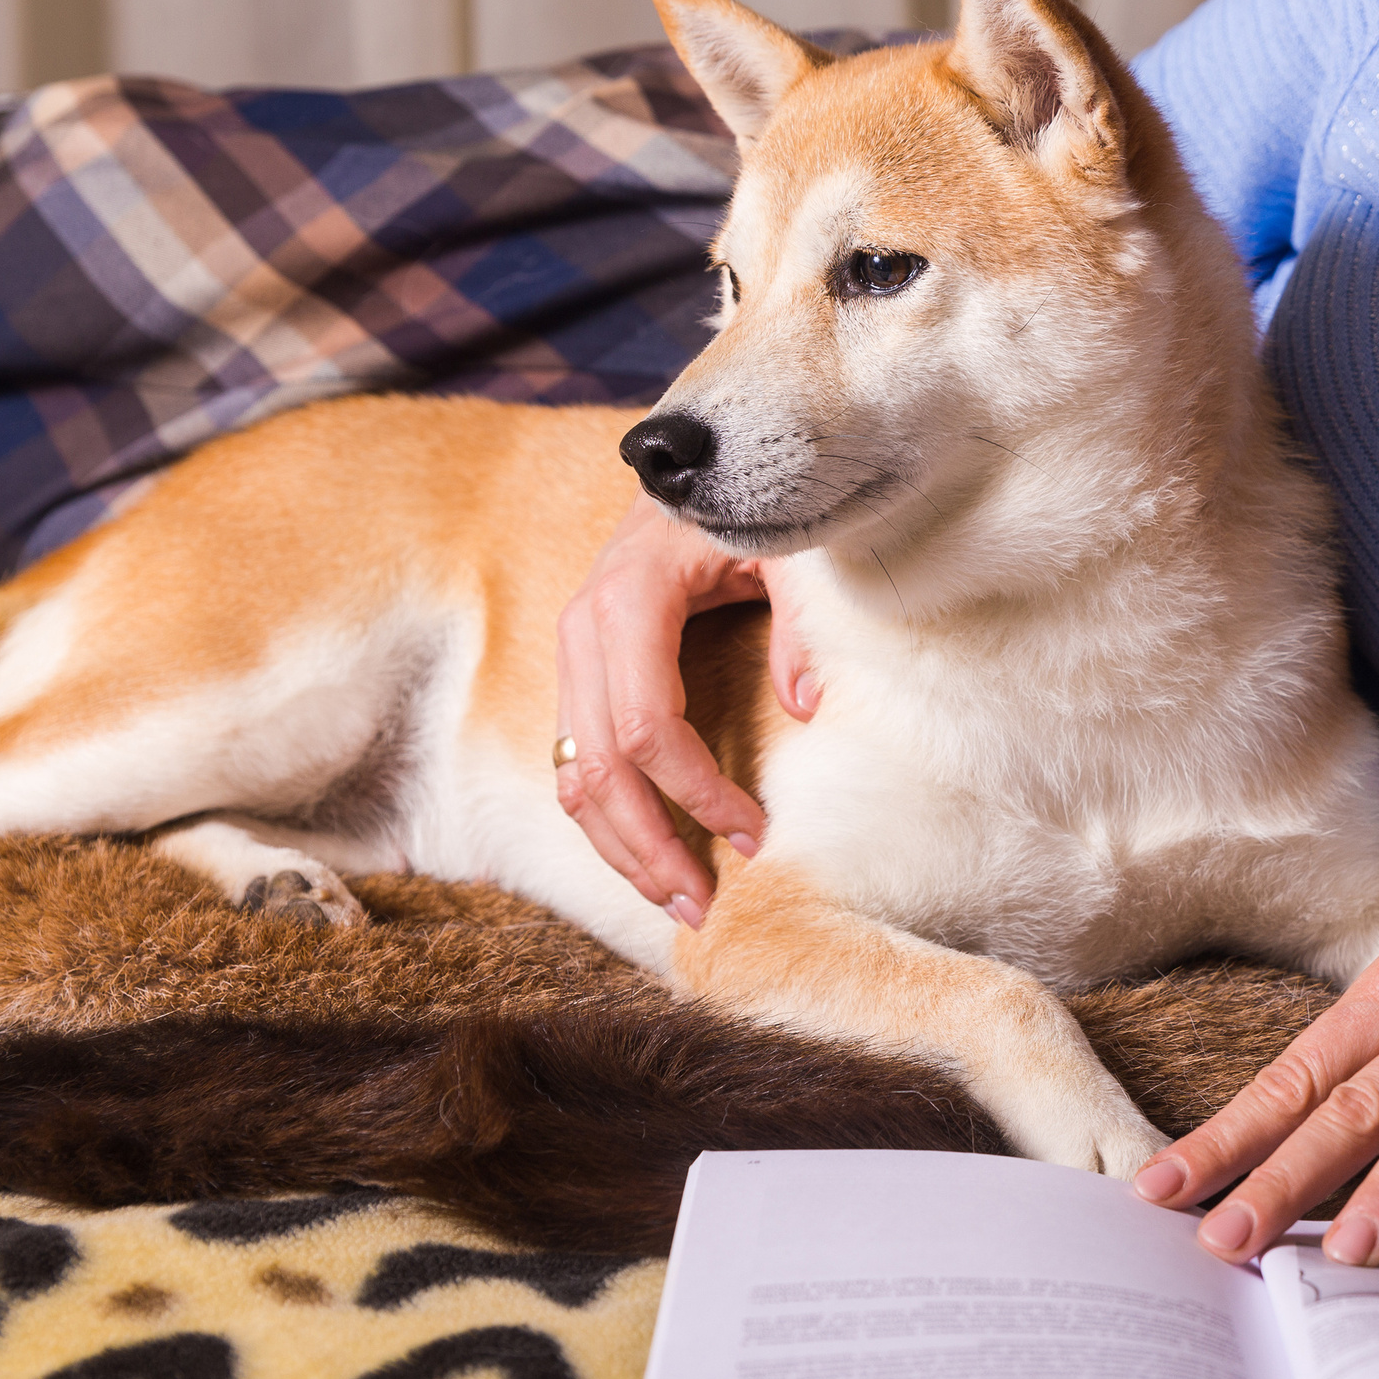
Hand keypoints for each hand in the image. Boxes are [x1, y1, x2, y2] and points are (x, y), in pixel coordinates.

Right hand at [554, 492, 819, 921]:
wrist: (695, 469)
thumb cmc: (748, 508)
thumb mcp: (788, 546)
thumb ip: (802, 619)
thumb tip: (805, 706)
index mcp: (628, 599)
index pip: (646, 726)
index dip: (697, 790)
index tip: (757, 833)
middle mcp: (583, 632)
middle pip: (596, 769)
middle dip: (649, 848)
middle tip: (704, 908)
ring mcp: (572, 657)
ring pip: (572, 779)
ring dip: (620, 851)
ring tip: (678, 905)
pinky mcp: (579, 679)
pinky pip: (575, 766)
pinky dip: (608, 822)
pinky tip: (649, 862)